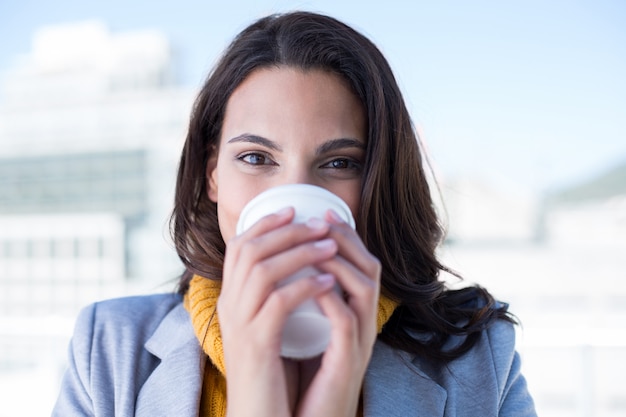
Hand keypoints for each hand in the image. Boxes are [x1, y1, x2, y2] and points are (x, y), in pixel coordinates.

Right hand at [218, 207, 338, 416]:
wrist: (258, 414)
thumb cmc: (269, 370)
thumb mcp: (265, 326)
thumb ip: (271, 297)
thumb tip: (293, 264)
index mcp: (230, 299)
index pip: (238, 247)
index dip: (264, 224)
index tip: (292, 210)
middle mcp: (228, 306)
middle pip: (250, 250)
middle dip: (287, 231)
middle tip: (319, 224)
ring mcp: (239, 324)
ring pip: (262, 270)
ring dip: (300, 252)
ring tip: (329, 246)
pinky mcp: (255, 344)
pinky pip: (278, 302)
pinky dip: (306, 285)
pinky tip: (328, 280)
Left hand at [296, 209, 380, 416]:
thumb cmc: (304, 376)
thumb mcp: (309, 331)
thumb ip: (306, 300)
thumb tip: (286, 264)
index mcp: (353, 314)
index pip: (359, 264)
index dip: (344, 236)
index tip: (321, 214)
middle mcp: (362, 324)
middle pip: (369, 268)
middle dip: (345, 239)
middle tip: (322, 220)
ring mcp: (358, 342)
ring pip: (362, 289)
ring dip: (338, 262)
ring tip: (314, 245)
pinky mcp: (347, 362)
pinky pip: (345, 322)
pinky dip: (330, 298)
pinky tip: (311, 285)